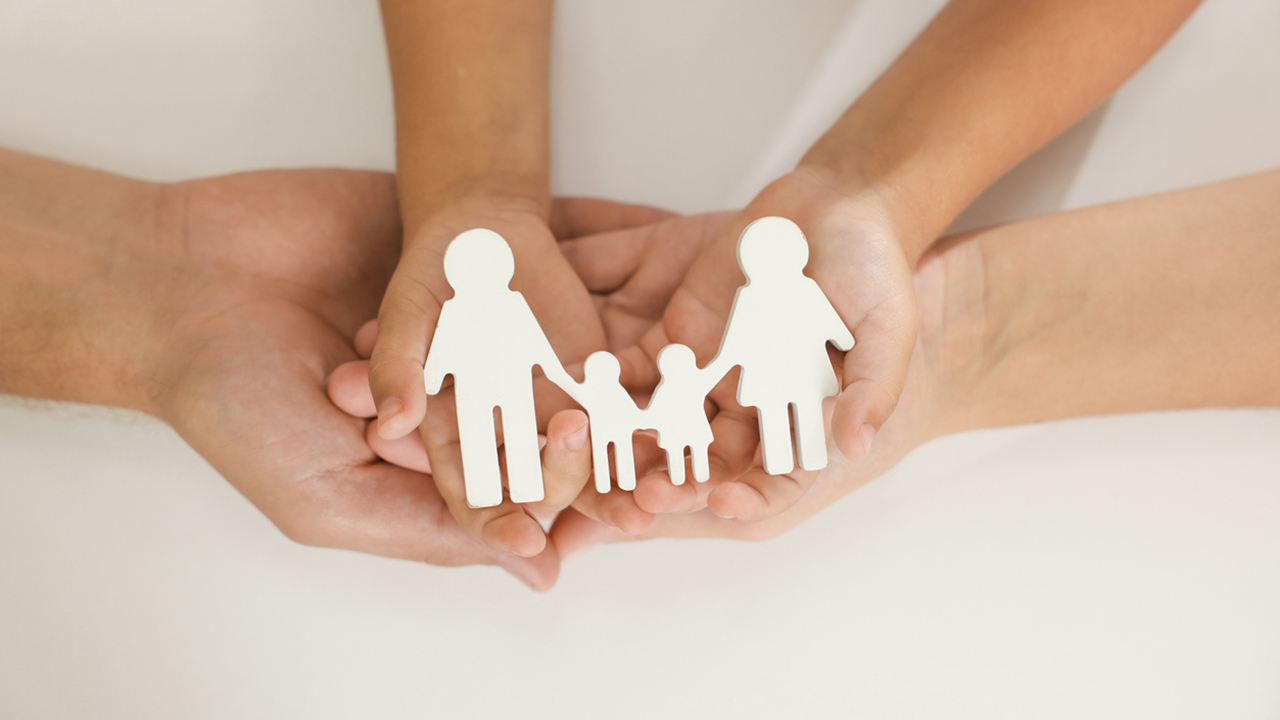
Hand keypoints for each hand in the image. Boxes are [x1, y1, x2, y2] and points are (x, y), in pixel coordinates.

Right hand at [142, 170, 559, 588]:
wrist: (180, 283)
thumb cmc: (237, 402)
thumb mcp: (330, 495)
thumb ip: (435, 529)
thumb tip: (540, 573)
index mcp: (420, 464)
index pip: (511, 489)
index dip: (549, 491)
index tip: (579, 496)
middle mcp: (442, 399)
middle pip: (533, 421)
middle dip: (563, 432)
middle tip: (580, 426)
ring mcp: (447, 329)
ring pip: (531, 350)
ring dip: (566, 363)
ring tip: (596, 374)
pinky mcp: (443, 267)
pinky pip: (506, 281)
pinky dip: (538, 290)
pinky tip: (576, 291)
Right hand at [329, 208, 733, 533]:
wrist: (488, 233)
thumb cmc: (433, 275)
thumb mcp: (406, 315)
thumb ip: (398, 365)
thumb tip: (392, 422)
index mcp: (453, 434)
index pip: (472, 497)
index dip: (495, 524)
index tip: (525, 539)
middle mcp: (507, 436)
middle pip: (540, 487)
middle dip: (569, 495)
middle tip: (590, 480)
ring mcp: (553, 411)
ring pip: (589, 466)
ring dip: (618, 490)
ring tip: (650, 504)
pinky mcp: (594, 382)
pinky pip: (621, 416)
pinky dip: (644, 433)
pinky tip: (674, 445)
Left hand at [616, 166, 917, 523]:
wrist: (835, 211)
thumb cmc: (873, 270)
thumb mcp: (886, 327)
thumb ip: (871, 386)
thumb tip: (856, 443)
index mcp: (803, 423)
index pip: (777, 480)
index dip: (753, 497)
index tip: (726, 503)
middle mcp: (751, 411)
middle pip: (710, 466)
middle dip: (679, 484)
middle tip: (645, 497)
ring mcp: (709, 378)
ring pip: (665, 428)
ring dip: (634, 448)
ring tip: (603, 461)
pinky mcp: (675, 340)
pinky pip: (637, 372)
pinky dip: (610, 388)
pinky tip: (580, 396)